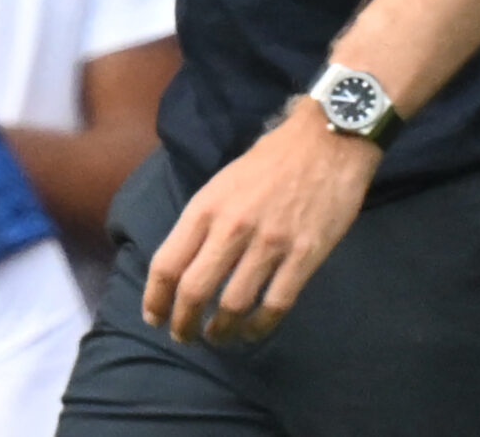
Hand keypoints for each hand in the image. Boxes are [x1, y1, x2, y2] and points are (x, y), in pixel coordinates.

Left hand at [143, 98, 377, 346]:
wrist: (326, 142)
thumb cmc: (270, 161)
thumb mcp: (222, 183)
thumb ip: (203, 222)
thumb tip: (185, 264)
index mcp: (206, 207)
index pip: (167, 262)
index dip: (155, 298)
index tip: (153, 317)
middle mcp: (232, 227)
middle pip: (194, 290)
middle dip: (182, 322)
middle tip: (183, 336)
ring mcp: (270, 243)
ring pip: (233, 304)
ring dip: (220, 331)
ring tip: (216, 338)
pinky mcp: (305, 255)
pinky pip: (276, 304)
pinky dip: (260, 327)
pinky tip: (252, 332)